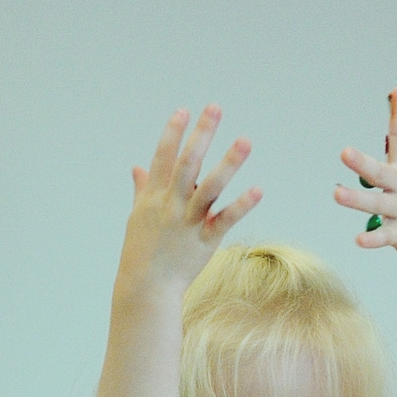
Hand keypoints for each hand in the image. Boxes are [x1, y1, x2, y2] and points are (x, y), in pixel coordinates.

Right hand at [119, 106, 262, 295]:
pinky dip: (242, 205)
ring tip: (245, 141)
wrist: (145, 288)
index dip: (173, 133)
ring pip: (210, 189)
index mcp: (154, 198)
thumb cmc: (141, 251)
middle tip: (215, 109)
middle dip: (201, 134)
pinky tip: (258, 189)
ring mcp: (188, 223)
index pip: (163, 158)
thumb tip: (138, 167)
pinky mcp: (205, 241)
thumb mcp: (138, 217)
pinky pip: (225, 220)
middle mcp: (170, 206)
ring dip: (228, 164)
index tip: (184, 110)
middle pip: (187, 164)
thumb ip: (142, 190)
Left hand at [334, 89, 396, 282]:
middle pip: (382, 173)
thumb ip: (386, 171)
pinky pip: (386, 235)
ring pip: (379, 203)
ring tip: (336, 193)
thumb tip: (365, 150)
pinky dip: (372, 238)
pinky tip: (358, 240)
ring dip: (357, 199)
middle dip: (363, 162)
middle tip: (344, 152)